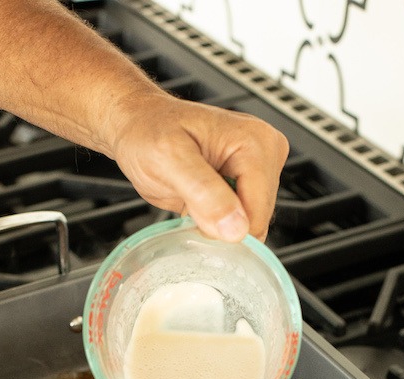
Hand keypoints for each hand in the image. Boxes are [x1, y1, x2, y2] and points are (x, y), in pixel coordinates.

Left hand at [111, 92, 288, 241]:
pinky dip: (215, 222)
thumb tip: (236, 228)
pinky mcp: (246, 185)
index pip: (258, 214)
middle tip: (190, 199)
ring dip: (216, 224)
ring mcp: (258, 171)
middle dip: (220, 225)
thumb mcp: (168, 158)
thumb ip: (204, 193)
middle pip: (255, 222)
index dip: (223, 227)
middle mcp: (265, 154)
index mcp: (256, 143)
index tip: (193, 209)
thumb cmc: (149, 131)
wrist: (138, 125)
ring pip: (247, 226)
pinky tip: (198, 201)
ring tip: (193, 197)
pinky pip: (239, 223)